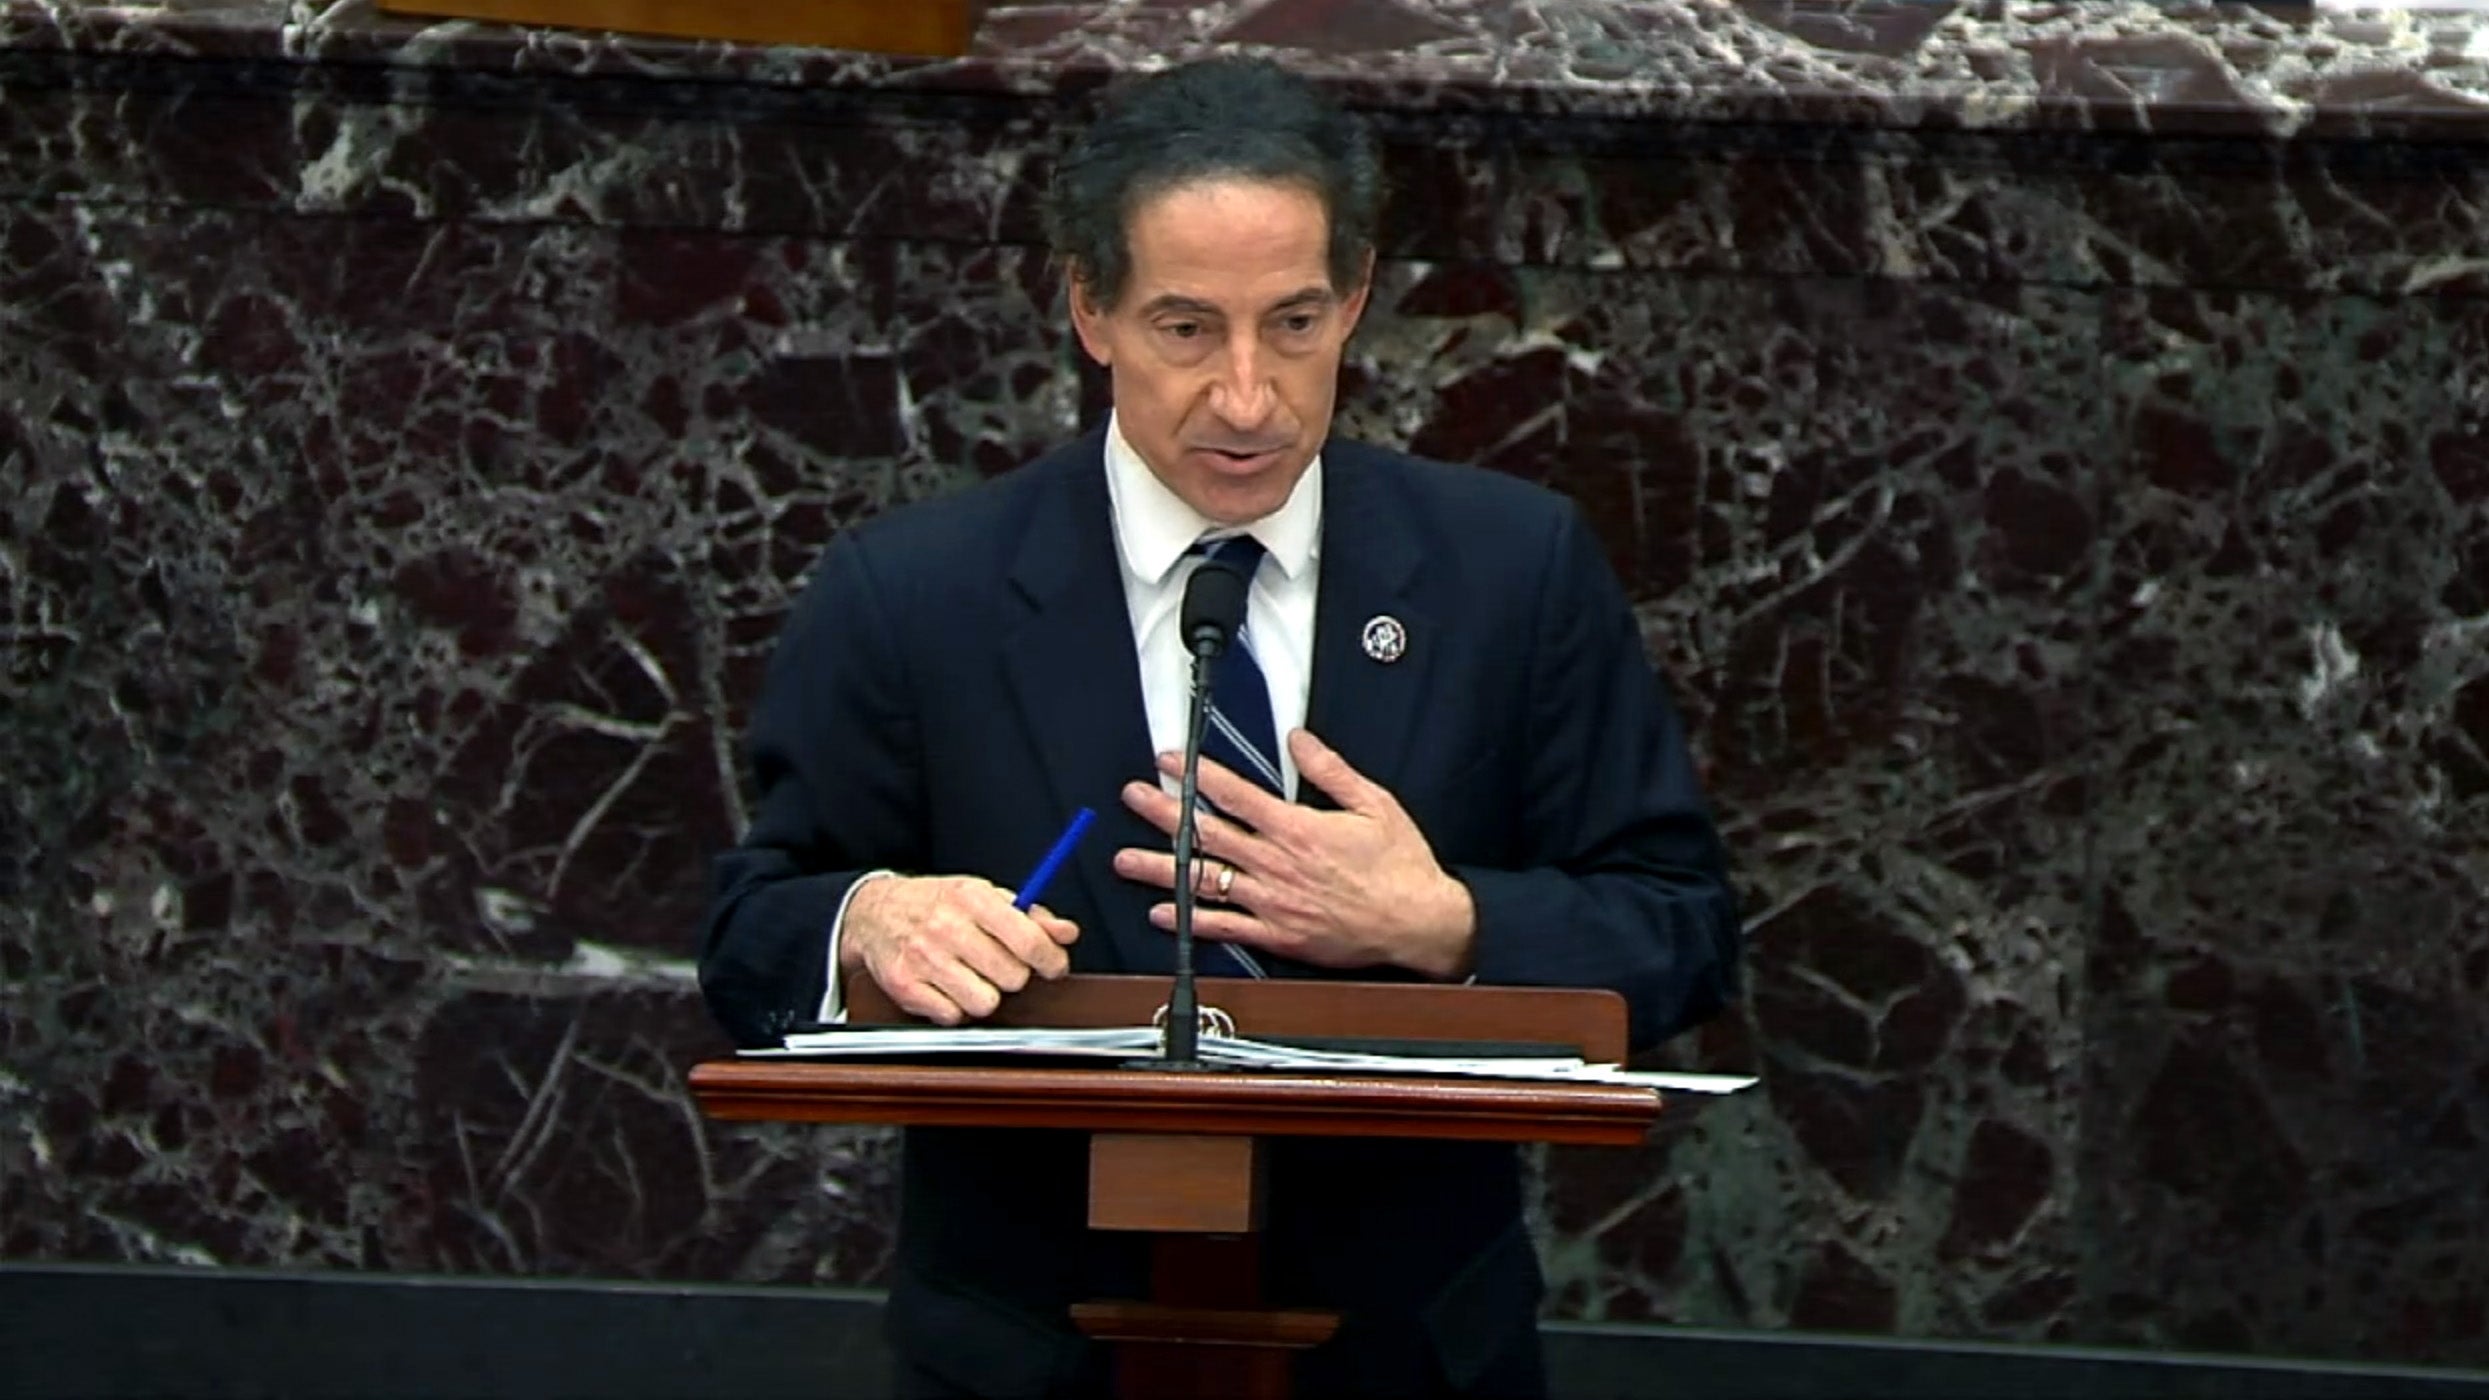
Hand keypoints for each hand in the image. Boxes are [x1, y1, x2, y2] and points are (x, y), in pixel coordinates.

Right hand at [839, 875, 1078, 1025]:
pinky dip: (955, 1008)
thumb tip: (1067, 934)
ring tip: (973, 977)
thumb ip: (1032, 916)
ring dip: (985, 994)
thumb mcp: (985, 896)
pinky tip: (948, 987)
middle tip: (1000, 965)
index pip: (1030, 941)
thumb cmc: (936, 904)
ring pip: (985, 1003)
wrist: (875, 912)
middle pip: (1012, 977)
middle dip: (1014, 975)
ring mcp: (923, 958)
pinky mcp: (905, 986)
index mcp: (973, 899)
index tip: (1053, 966)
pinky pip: (953, 1017)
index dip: (1051, 960)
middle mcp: (947, 927)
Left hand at [1111, 729, 1475, 978]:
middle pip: (1209, 834)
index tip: (1169, 761)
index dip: (1197, 775)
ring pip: (1207, 881)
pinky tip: (1164, 912)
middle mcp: (1277, 865)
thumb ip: (1330, 770)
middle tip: (1133, 798)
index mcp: (1298, 828)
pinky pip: (1226, 928)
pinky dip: (1192, 921)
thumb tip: (1298, 740)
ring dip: (1163, 868)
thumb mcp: (1374, 803)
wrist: (1419, 923)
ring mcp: (1273, 903)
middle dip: (1164, 814)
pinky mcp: (1278, 935)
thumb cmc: (1401, 866)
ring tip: (1127, 859)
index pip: (1235, 794)